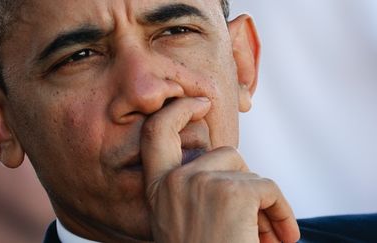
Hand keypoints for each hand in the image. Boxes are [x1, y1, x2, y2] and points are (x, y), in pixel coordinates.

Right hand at [141, 97, 299, 242]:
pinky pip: (268, 188)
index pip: (156, 133)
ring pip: (246, 170)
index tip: (199, 102)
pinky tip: (281, 238)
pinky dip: (282, 212)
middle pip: (223, 153)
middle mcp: (173, 181)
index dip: (176, 110)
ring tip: (265, 234)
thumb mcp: (182, 221)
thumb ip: (190, 189)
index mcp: (158, 189)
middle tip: (257, 212)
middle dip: (243, 177)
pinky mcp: (231, 192)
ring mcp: (199, 183)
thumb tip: (227, 162)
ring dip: (261, 200)